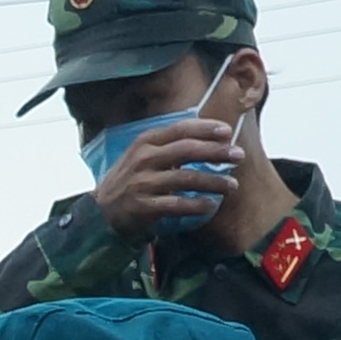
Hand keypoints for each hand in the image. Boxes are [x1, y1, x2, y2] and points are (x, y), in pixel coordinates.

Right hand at [88, 112, 245, 241]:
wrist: (102, 211)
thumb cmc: (130, 180)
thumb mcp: (142, 155)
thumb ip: (167, 145)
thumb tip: (206, 138)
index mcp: (145, 142)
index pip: (180, 129)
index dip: (206, 128)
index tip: (227, 131)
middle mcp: (143, 159)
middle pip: (187, 150)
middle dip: (216, 151)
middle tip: (238, 155)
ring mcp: (143, 183)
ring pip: (186, 178)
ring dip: (213, 181)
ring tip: (232, 185)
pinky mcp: (143, 206)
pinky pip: (177, 204)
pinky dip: (197, 205)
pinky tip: (210, 204)